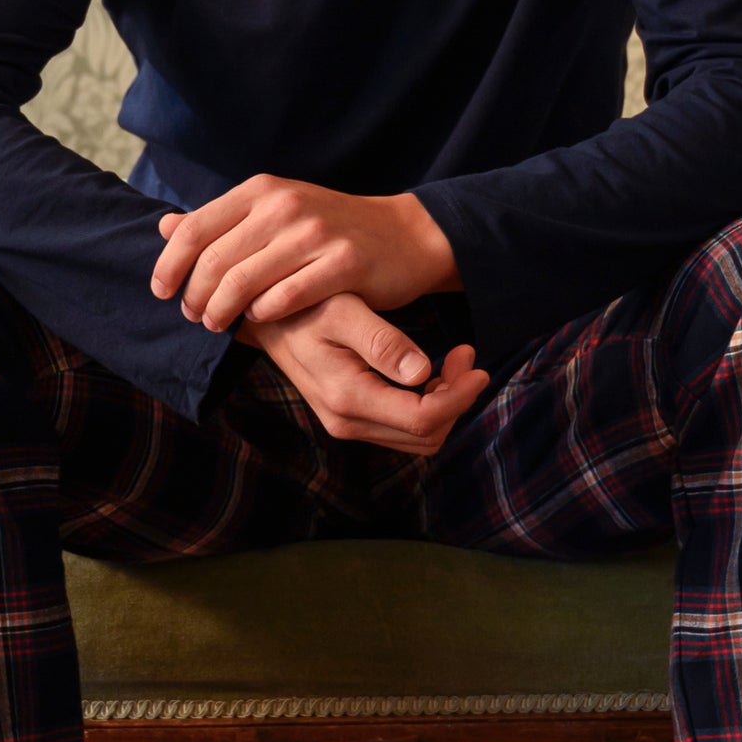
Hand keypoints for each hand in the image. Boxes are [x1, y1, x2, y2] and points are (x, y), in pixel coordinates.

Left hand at [151, 174, 459, 331]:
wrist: (404, 235)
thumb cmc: (330, 229)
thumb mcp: (274, 211)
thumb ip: (221, 222)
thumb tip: (163, 227)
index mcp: (261, 190)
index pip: (194, 229)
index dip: (169, 265)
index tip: (162, 292)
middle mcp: (284, 206)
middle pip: (214, 260)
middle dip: (195, 296)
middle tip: (195, 317)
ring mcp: (315, 234)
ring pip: (244, 282)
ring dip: (222, 311)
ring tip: (218, 324)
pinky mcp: (344, 263)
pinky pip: (286, 297)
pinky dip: (264, 314)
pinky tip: (259, 319)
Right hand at [239, 294, 488, 454]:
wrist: (265, 318)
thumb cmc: (303, 304)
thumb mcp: (343, 311)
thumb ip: (382, 342)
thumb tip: (423, 373)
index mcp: (348, 397)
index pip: (422, 418)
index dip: (460, 396)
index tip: (477, 363)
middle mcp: (346, 422)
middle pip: (426, 435)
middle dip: (457, 399)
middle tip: (467, 354)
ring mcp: (346, 424)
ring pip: (418, 436)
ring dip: (445, 403)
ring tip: (454, 359)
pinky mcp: (349, 418)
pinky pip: (402, 427)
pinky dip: (427, 404)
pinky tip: (431, 371)